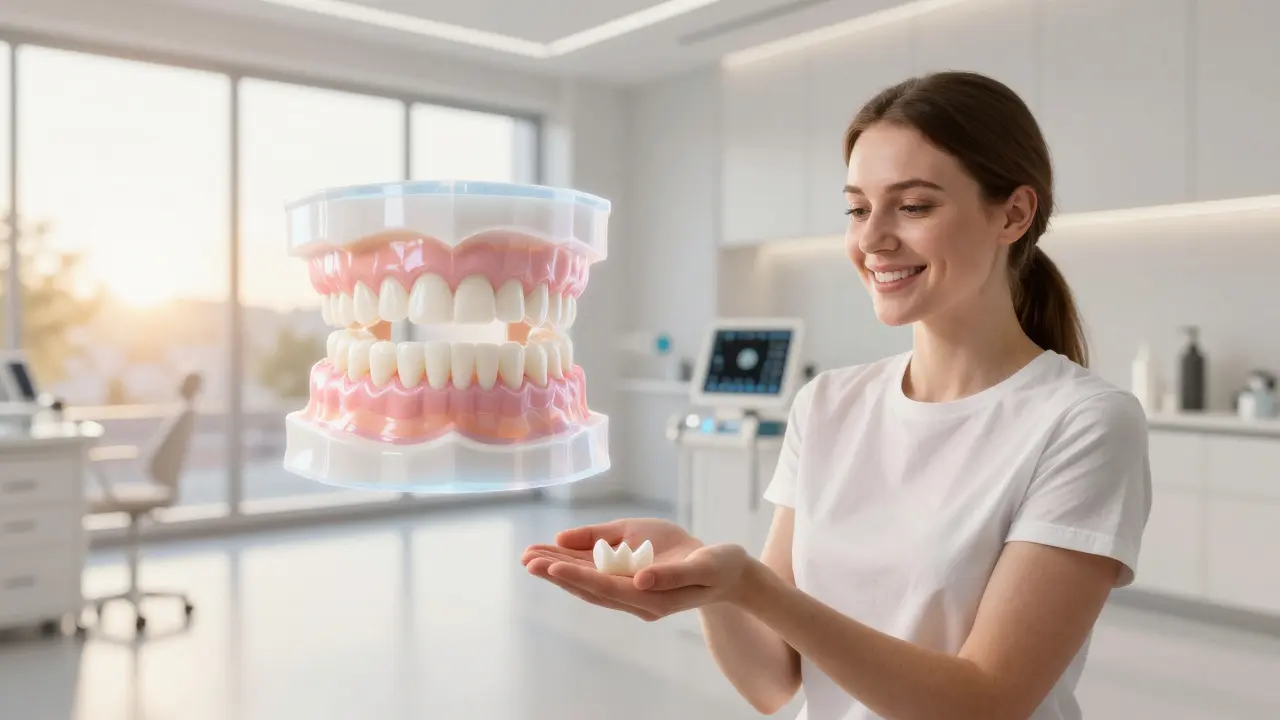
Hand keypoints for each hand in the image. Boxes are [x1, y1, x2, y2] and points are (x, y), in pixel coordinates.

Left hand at [520, 518, 756, 620]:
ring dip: (560, 570)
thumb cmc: (718, 565)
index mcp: (655, 599)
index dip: (577, 575)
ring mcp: (633, 596)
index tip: (551, 563)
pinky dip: (576, 566)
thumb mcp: (702, 563)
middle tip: (527, 558)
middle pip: (590, 588)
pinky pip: (599, 577)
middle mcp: (638, 602)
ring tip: (530, 556)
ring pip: (590, 584)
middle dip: (558, 572)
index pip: (607, 587)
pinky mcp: (631, 586)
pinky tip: (556, 556)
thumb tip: (638, 579)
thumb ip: (669, 571)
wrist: (729, 575)